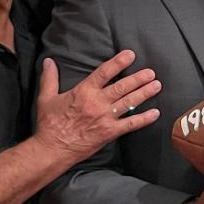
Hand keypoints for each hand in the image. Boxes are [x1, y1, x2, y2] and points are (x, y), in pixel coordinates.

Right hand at [35, 52, 159, 162]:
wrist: (52, 149)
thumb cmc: (49, 123)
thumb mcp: (46, 97)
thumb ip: (49, 78)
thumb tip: (48, 61)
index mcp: (84, 91)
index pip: (104, 72)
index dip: (118, 62)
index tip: (131, 55)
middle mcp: (97, 102)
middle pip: (122, 86)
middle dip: (138, 78)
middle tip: (151, 72)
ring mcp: (105, 118)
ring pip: (129, 102)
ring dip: (144, 93)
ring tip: (156, 86)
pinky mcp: (109, 132)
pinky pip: (130, 124)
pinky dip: (144, 119)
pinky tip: (155, 113)